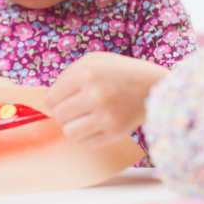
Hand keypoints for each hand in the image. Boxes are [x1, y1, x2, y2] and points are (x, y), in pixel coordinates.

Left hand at [44, 52, 167, 148]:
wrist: (155, 86)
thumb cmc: (119, 72)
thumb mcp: (94, 61)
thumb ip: (68, 76)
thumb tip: (48, 101)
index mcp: (87, 73)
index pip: (51, 98)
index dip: (54, 101)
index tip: (63, 101)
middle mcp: (95, 95)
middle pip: (59, 116)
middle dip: (63, 114)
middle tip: (74, 110)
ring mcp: (106, 116)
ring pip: (69, 132)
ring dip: (73, 127)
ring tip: (83, 119)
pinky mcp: (116, 132)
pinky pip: (86, 142)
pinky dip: (88, 136)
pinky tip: (96, 125)